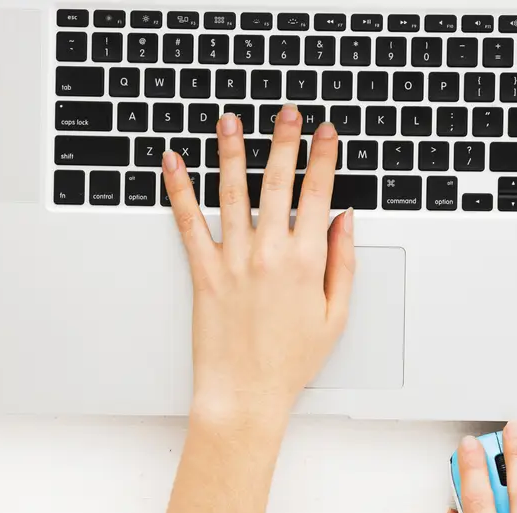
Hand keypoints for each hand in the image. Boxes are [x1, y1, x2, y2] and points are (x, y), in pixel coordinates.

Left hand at [162, 106, 355, 427]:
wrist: (246, 395)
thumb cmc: (290, 363)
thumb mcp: (335, 316)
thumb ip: (343, 264)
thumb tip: (343, 220)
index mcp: (306, 262)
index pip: (317, 195)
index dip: (323, 159)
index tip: (325, 133)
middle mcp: (269, 254)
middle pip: (276, 183)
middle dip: (283, 141)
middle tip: (286, 113)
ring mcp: (234, 261)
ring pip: (232, 193)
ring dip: (231, 151)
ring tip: (229, 121)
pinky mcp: (204, 273)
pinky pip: (189, 223)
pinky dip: (178, 190)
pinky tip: (172, 163)